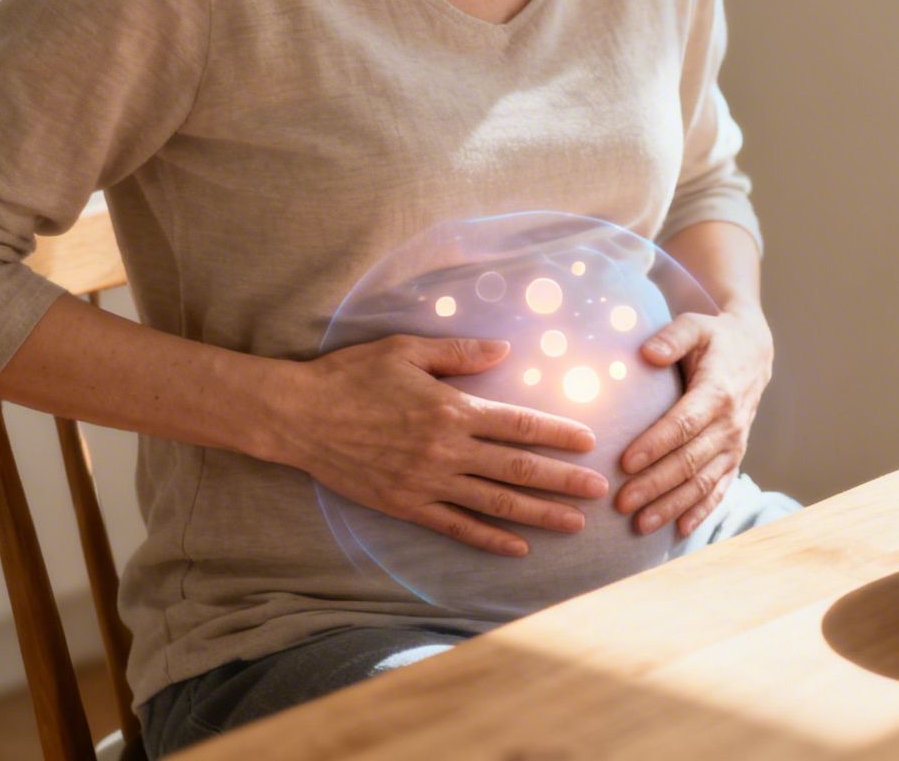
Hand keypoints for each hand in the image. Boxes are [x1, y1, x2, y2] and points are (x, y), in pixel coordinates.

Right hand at [268, 334, 609, 556]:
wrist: (298, 416)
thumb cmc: (351, 376)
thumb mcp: (405, 350)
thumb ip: (458, 354)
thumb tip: (504, 352)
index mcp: (450, 410)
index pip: (518, 425)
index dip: (557, 434)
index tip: (589, 442)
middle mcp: (445, 451)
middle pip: (517, 469)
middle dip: (563, 480)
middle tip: (601, 491)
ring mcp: (426, 483)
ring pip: (495, 503)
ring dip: (539, 514)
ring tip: (575, 523)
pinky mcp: (406, 505)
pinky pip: (456, 527)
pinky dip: (489, 539)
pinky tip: (518, 548)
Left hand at [615, 306, 773, 536]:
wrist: (754, 352)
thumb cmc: (714, 339)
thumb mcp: (695, 325)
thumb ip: (672, 337)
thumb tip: (647, 354)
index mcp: (718, 391)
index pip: (684, 424)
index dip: (655, 445)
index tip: (625, 463)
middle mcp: (730, 423)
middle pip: (689, 460)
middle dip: (655, 484)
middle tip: (621, 502)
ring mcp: (734, 444)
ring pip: (702, 482)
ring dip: (672, 505)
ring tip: (640, 524)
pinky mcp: (735, 457)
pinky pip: (720, 489)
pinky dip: (701, 511)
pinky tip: (679, 531)